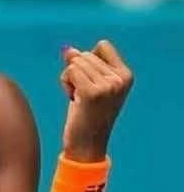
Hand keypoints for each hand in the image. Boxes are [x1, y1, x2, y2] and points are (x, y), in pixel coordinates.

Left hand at [61, 40, 133, 161]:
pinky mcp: (92, 93)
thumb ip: (82, 66)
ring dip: (69, 79)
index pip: (103, 45)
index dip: (89, 60)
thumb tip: (68, 50)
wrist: (87, 145)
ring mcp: (108, 85)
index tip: (90, 81)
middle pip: (86, 54)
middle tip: (82, 96)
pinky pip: (70, 71)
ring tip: (78, 99)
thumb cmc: (87, 116)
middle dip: (77, 72)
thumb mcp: (88, 86)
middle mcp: (120, 79)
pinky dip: (65, 83)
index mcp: (126, 75)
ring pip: (75, 62)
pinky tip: (72, 99)